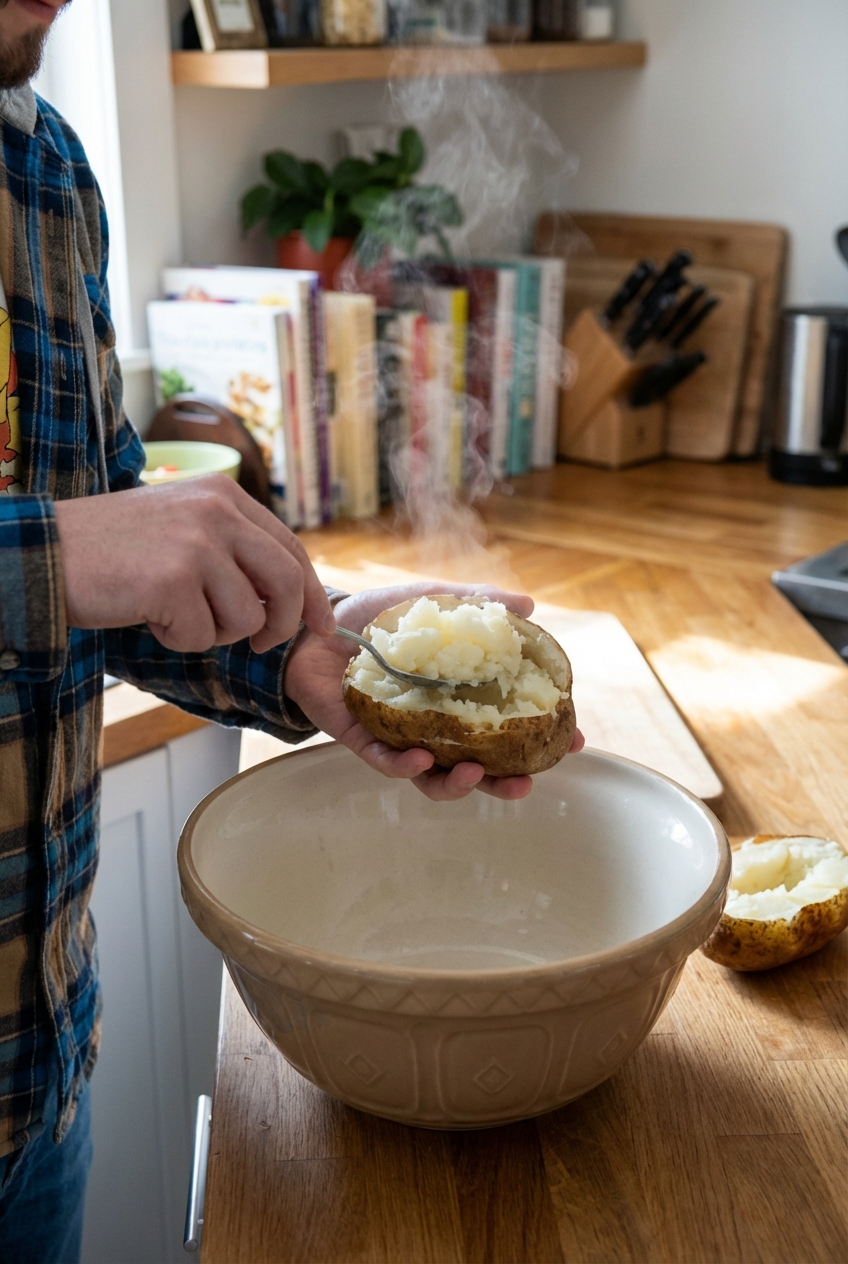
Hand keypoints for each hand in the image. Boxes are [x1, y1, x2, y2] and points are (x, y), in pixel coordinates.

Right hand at [54, 475, 334, 652]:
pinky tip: (149, 616)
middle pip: (286, 583)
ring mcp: (198, 545)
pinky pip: (204, 636)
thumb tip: (288, 597)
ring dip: (213, 632)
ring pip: (246, 618)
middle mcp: (218, 512)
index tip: (321, 628)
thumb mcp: (184, 525)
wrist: (48, 552)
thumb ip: (233, 547)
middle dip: (281, 625)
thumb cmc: (115, 549)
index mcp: (225, 495)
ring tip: (174, 612)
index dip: (311, 596)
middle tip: (259, 645)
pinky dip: (178, 639)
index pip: (291, 549)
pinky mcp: (174, 580)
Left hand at [285, 582, 584, 802]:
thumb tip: (528, 605)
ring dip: (457, 786)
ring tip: (472, 776)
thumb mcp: (429, 604)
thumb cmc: (375, 620)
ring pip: (433, 780)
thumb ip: (473, 605)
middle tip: (526, 783)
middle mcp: (433, 728)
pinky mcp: (363, 741)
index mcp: (456, 702)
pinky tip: (418, 757)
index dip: (541, 740)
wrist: (315, 625)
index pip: (507, 728)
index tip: (572, 741)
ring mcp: (399, 738)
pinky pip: (386, 764)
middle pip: (477, 769)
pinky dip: (404, 766)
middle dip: (505, 783)